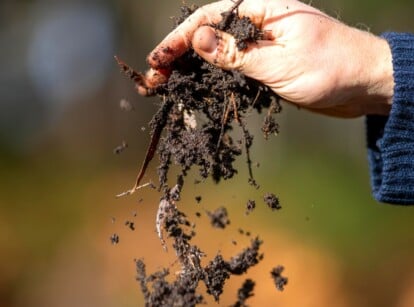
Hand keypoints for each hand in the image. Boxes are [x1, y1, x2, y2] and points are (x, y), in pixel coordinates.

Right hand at [142, 0, 393, 117]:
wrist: (366, 84)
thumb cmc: (332, 69)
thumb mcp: (281, 63)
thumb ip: (238, 53)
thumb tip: (197, 40)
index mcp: (264, 9)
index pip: (210, 18)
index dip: (180, 39)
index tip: (157, 60)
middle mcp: (259, 22)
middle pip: (209, 35)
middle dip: (179, 56)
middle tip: (155, 80)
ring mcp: (262, 44)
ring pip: (218, 53)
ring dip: (192, 69)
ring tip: (168, 87)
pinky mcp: (266, 64)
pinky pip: (233, 67)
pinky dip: (213, 78)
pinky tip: (197, 89)